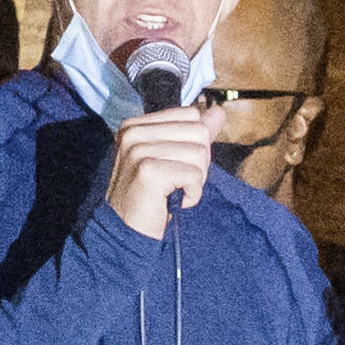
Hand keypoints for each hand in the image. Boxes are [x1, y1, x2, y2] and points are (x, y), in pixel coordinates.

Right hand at [102, 101, 220, 238]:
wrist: (125, 233)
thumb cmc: (150, 198)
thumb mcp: (171, 158)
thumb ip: (194, 134)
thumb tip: (219, 112)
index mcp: (136, 124)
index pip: (191, 114)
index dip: (194, 144)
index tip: (174, 166)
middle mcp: (134, 132)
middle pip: (199, 132)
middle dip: (198, 163)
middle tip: (175, 183)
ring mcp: (138, 149)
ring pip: (199, 154)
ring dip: (195, 181)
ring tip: (172, 192)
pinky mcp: (148, 170)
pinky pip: (194, 175)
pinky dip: (192, 194)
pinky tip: (173, 201)